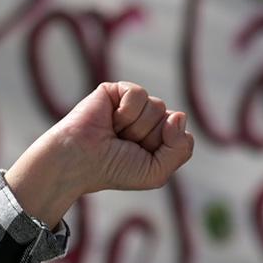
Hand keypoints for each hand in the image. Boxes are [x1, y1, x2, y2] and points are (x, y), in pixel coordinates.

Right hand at [5, 82, 193, 225]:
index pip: (182, 136)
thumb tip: (180, 114)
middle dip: (148, 138)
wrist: (79, 161)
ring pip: (158, 107)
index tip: (139, 159)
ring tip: (114, 133)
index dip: (164, 150)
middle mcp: (148, 119)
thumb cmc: (114, 170)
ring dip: (135, 127)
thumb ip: (181, 150)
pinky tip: (110, 119)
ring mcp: (133, 104)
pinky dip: (125, 111)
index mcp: (160, 138)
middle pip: (171, 119)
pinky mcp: (116, 90)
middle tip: (123, 145)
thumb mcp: (156, 173)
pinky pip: (139, 94)